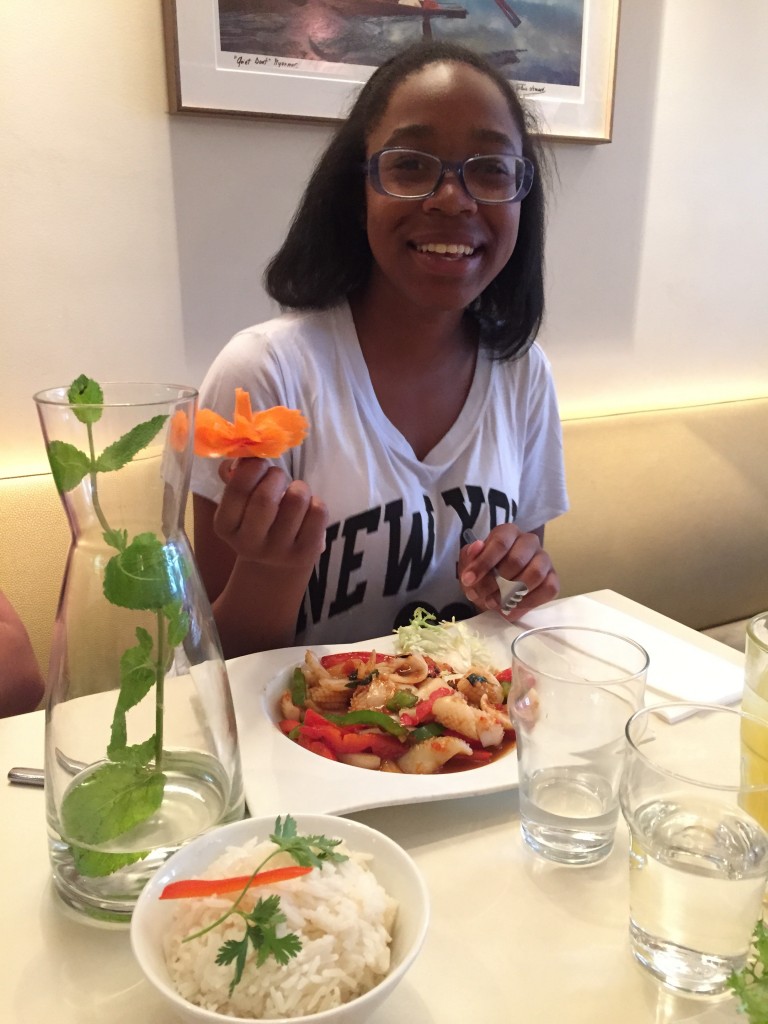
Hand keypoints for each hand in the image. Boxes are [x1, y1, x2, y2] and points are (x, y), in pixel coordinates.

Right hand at [213, 458, 327, 571]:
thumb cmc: (256, 519)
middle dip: (276, 476)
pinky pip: (318, 512)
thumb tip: (247, 454)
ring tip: (295, 493)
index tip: (260, 463)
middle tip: (278, 476)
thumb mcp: (239, 503)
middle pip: (266, 497)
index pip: (238, 489)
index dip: (253, 466)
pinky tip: (307, 510)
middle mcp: (248, 543)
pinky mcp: (306, 554)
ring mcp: (278, 551)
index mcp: (225, 526)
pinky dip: (316, 502)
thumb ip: (237, 476)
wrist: (276, 563)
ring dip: (299, 487)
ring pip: (296, 499)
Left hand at [459, 524, 558, 620]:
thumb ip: (470, 556)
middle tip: (481, 595)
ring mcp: (544, 560)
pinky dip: (528, 602)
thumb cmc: (483, 573)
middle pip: (517, 560)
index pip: (500, 542)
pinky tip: (510, 607)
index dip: (483, 562)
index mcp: (508, 532)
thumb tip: (477, 547)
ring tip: (493, 603)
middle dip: (495, 582)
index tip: (468, 580)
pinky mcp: (553, 579)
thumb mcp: (469, 565)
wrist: (494, 591)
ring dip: (511, 593)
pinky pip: (548, 589)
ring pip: (535, 574)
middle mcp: (529, 542)